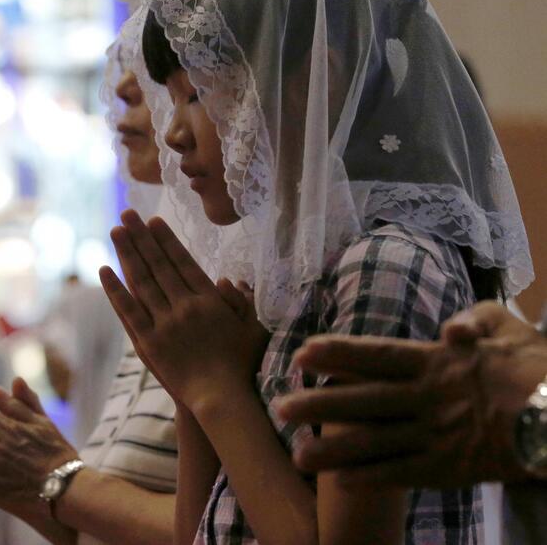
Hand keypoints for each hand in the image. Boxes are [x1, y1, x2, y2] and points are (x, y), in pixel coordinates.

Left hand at [99, 209, 267, 410]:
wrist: (221, 400)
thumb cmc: (242, 365)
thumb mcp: (253, 328)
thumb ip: (240, 301)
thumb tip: (225, 278)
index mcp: (210, 300)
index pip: (183, 262)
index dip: (166, 240)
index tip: (153, 221)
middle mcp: (185, 306)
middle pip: (158, 265)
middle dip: (142, 237)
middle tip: (127, 215)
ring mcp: (164, 324)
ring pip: (141, 282)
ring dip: (127, 254)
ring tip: (116, 231)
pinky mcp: (148, 343)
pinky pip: (128, 311)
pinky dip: (116, 290)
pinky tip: (105, 271)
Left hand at [274, 303, 546, 485]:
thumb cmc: (534, 365)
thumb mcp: (508, 327)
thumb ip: (475, 319)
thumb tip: (451, 328)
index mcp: (435, 362)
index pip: (376, 355)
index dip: (337, 354)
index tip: (302, 353)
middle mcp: (427, 399)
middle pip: (364, 402)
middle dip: (319, 405)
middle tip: (279, 409)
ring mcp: (436, 436)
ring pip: (376, 443)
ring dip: (334, 450)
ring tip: (298, 455)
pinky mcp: (448, 468)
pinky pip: (404, 473)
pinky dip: (372, 477)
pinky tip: (340, 480)